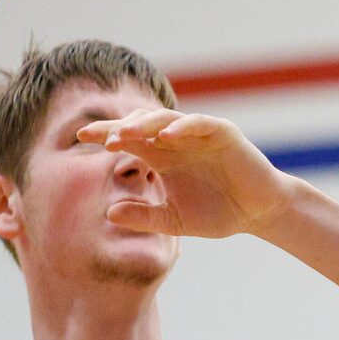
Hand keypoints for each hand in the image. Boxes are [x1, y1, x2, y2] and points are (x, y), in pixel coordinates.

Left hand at [78, 109, 297, 239]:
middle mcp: (176, 140)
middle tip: (97, 137)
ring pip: (166, 119)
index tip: (81, 137)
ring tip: (126, 134)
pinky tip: (167, 134)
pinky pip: (200, 124)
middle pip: (141, 125)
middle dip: (118, 128)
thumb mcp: (174, 220)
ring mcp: (198, 134)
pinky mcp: (222, 133)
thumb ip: (144, 217)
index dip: (105, 135)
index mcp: (161, 157)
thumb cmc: (217, 213)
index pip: (128, 140)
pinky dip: (183, 126)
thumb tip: (109, 213)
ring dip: (145, 124)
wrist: (258, 213)